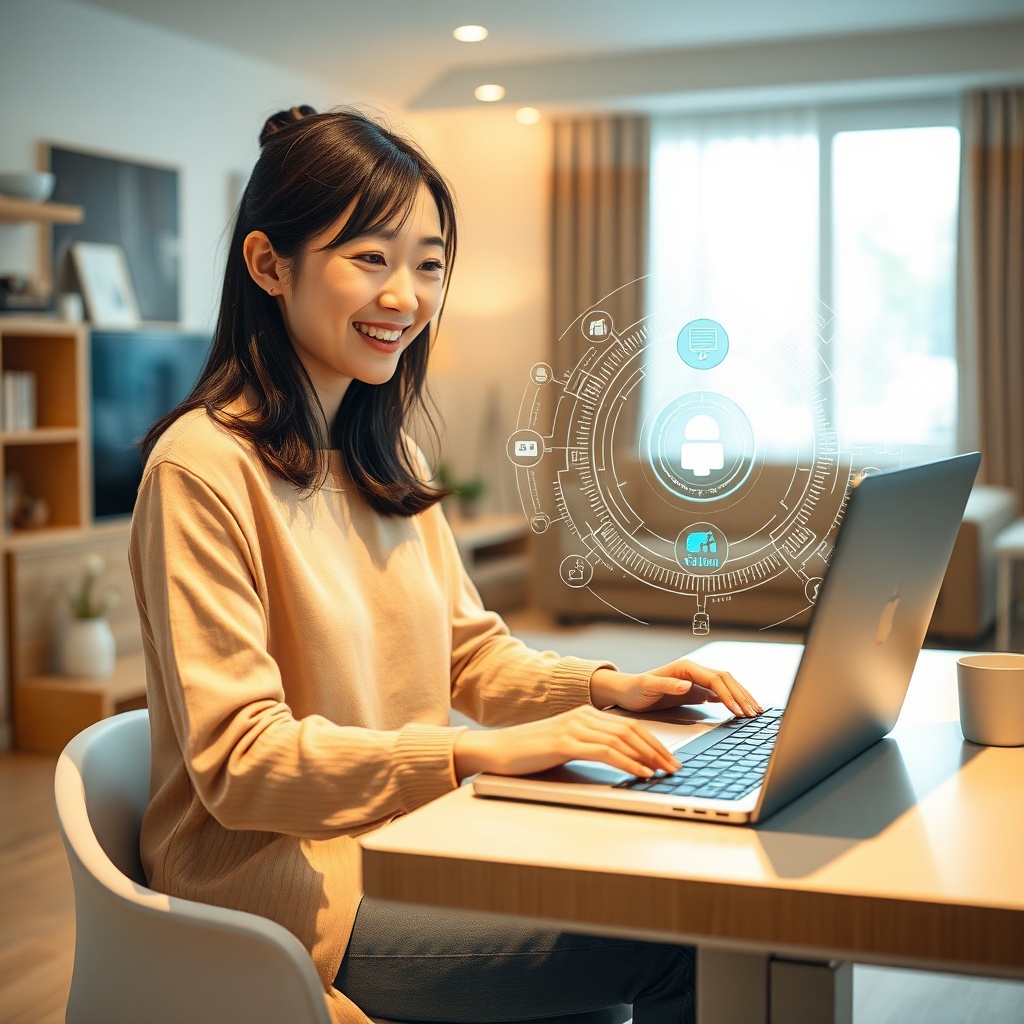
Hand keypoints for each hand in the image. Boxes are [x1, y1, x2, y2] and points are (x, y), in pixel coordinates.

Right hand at [453, 705, 680, 781]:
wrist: (497, 750)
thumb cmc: (529, 753)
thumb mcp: (565, 745)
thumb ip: (590, 746)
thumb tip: (620, 761)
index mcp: (585, 714)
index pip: (630, 726)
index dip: (654, 742)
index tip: (670, 759)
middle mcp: (583, 716)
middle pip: (632, 731)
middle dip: (658, 750)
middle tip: (675, 768)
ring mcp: (574, 727)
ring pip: (622, 740)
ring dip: (648, 757)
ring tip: (664, 772)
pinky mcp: (565, 742)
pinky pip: (605, 752)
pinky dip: (627, 762)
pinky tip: (640, 773)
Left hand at [589, 662, 761, 717]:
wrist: (627, 692)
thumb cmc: (635, 689)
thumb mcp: (647, 687)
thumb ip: (666, 685)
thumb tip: (687, 685)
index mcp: (685, 668)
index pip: (714, 679)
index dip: (728, 694)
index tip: (737, 709)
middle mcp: (693, 671)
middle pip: (726, 680)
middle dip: (741, 695)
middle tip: (753, 713)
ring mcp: (696, 681)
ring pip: (726, 685)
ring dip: (741, 697)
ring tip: (754, 711)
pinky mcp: (696, 691)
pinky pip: (720, 693)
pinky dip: (733, 701)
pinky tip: (741, 710)